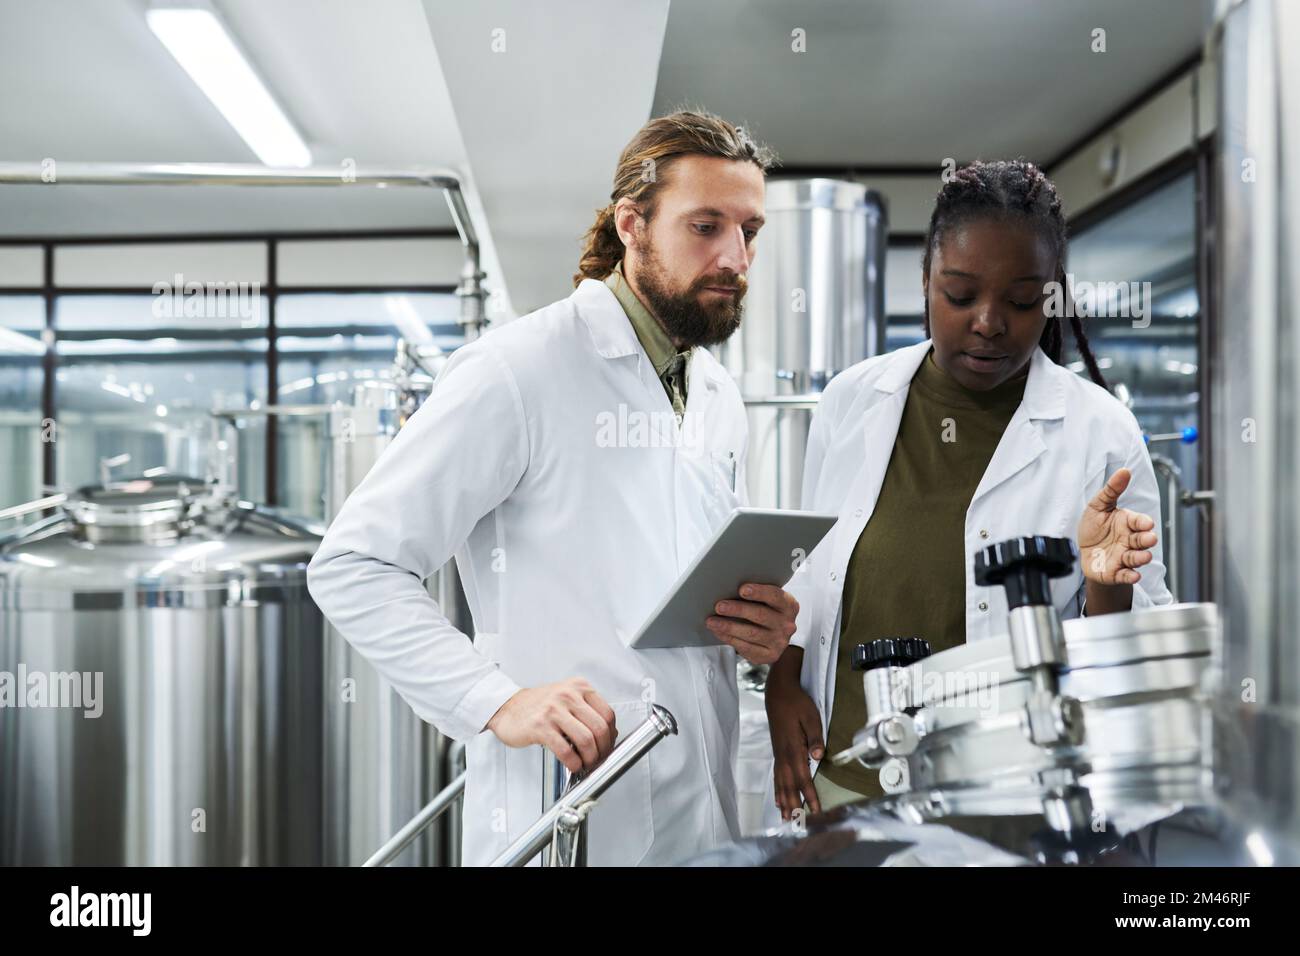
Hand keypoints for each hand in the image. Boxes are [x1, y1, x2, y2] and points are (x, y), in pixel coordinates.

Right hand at [486, 678, 616, 773]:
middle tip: (599, 759)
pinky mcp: (541, 726)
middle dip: (603, 750)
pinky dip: (574, 763)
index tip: (608, 746)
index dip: (611, 735)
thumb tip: (609, 735)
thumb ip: (587, 712)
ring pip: (586, 740)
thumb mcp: (567, 698)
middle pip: (600, 728)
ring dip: (590, 758)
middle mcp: (568, 695)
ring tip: (586, 763)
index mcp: (579, 687)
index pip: (608, 714)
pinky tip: (573, 765)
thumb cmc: (538, 705)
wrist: (507, 707)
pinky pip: (566, 750)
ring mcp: (554, 710)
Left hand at [705, 583, 798, 664]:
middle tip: (719, 606)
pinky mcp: (770, 655)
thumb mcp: (768, 600)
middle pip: (760, 615)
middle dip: (737, 610)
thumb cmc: (766, 611)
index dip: (758, 592)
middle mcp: (787, 624)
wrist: (775, 635)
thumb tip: (728, 587)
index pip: (775, 596)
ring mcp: (779, 641)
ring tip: (712, 621)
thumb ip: (756, 594)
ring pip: (751, 633)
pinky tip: (719, 632)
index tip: (742, 589)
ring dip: (728, 626)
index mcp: (789, 605)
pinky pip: (746, 647)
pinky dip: (729, 638)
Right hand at [766, 650, 823, 820]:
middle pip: (789, 785)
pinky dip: (777, 789)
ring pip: (781, 782)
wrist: (778, 692)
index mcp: (793, 748)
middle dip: (794, 805)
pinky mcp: (776, 751)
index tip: (816, 810)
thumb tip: (819, 756)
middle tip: (797, 823)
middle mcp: (783, 755)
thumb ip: (815, 737)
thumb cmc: (797, 703)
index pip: (803, 777)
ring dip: (784, 801)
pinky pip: (776, 775)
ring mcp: (778, 754)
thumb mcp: (811, 716)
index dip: (810, 795)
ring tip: (785, 818)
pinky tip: (778, 799)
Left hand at [1076, 467, 1158, 585]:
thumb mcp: (1098, 506)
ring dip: (1141, 558)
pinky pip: (1125, 574)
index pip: (1139, 521)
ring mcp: (1124, 557)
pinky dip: (1130, 575)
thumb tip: (1124, 470)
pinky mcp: (1116, 572)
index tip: (1145, 523)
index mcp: (1127, 523)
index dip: (1143, 522)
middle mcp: (1129, 540)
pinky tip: (1134, 575)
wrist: (1084, 551)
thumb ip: (1111, 490)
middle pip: (1142, 540)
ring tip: (1144, 556)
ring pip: (1137, 557)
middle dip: (1147, 540)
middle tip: (1150, 538)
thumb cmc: (1094, 527)